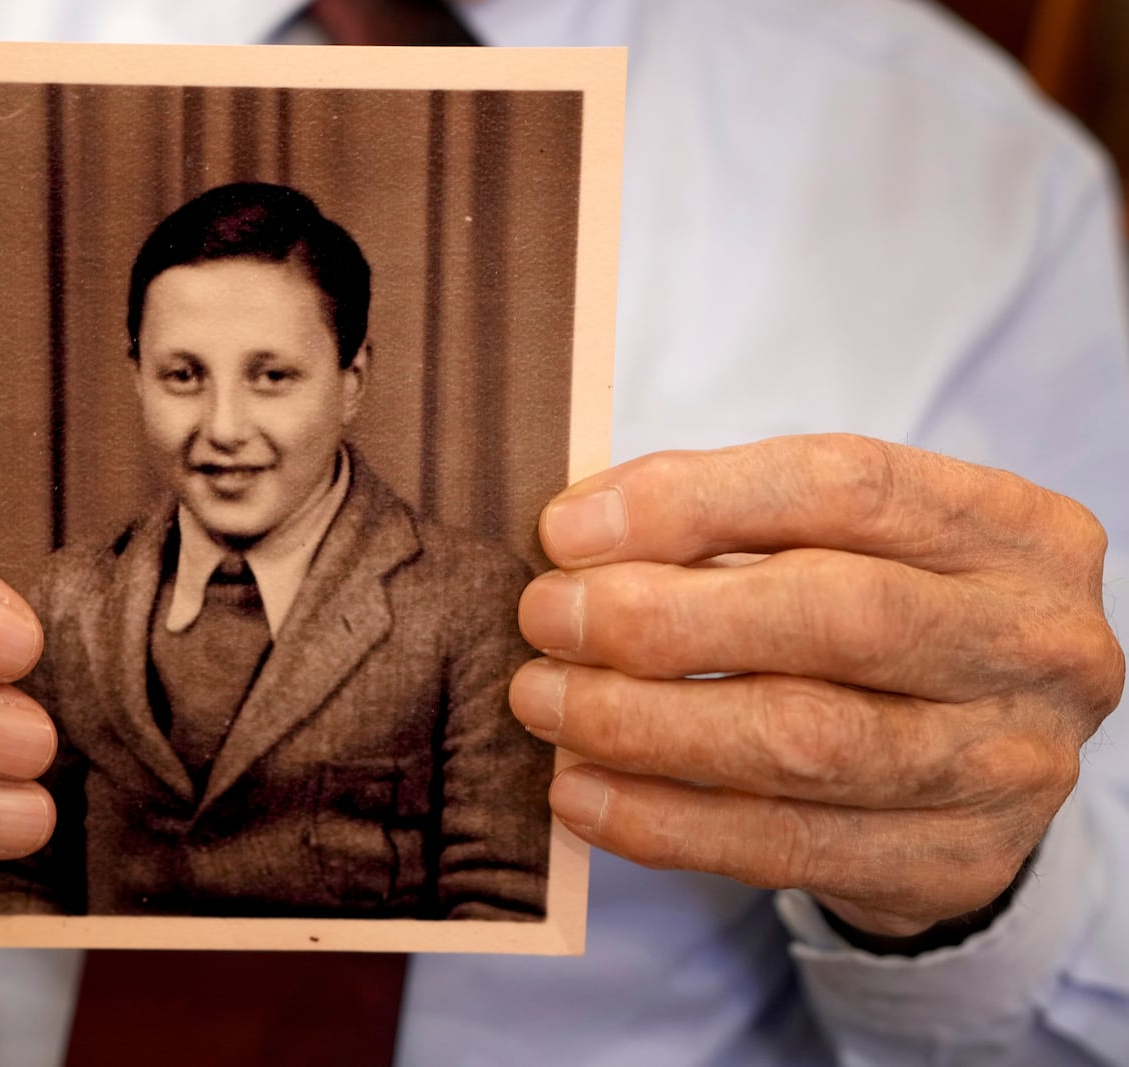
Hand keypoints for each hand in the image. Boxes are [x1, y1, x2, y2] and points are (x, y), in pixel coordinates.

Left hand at [512, 434, 1124, 937]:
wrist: (980, 757)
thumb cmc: (877, 613)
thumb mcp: (841, 539)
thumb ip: (730, 514)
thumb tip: (580, 530)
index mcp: (1012, 531)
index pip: (847, 486)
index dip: (692, 502)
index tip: (567, 528)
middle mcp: (1034, 645)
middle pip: (835, 616)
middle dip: (661, 618)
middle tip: (545, 617)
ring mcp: (1006, 766)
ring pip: (804, 742)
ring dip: (644, 722)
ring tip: (543, 702)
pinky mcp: (953, 864)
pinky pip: (785, 846)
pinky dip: (663, 821)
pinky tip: (580, 794)